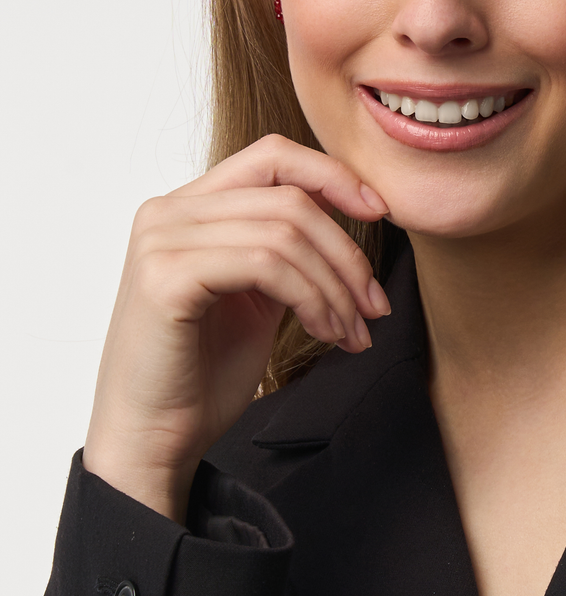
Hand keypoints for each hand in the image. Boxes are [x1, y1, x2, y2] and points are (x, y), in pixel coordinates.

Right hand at [82, 134, 389, 521]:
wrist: (154, 439)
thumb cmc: (205, 370)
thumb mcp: (260, 290)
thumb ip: (288, 243)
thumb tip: (354, 206)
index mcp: (190, 206)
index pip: (274, 156)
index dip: (334, 176)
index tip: (379, 212)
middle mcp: (168, 211)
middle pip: (291, 198)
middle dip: (347, 253)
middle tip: (374, 306)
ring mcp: (162, 240)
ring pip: (286, 233)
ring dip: (335, 287)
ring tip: (351, 331)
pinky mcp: (166, 276)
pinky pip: (267, 264)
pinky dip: (312, 298)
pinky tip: (325, 333)